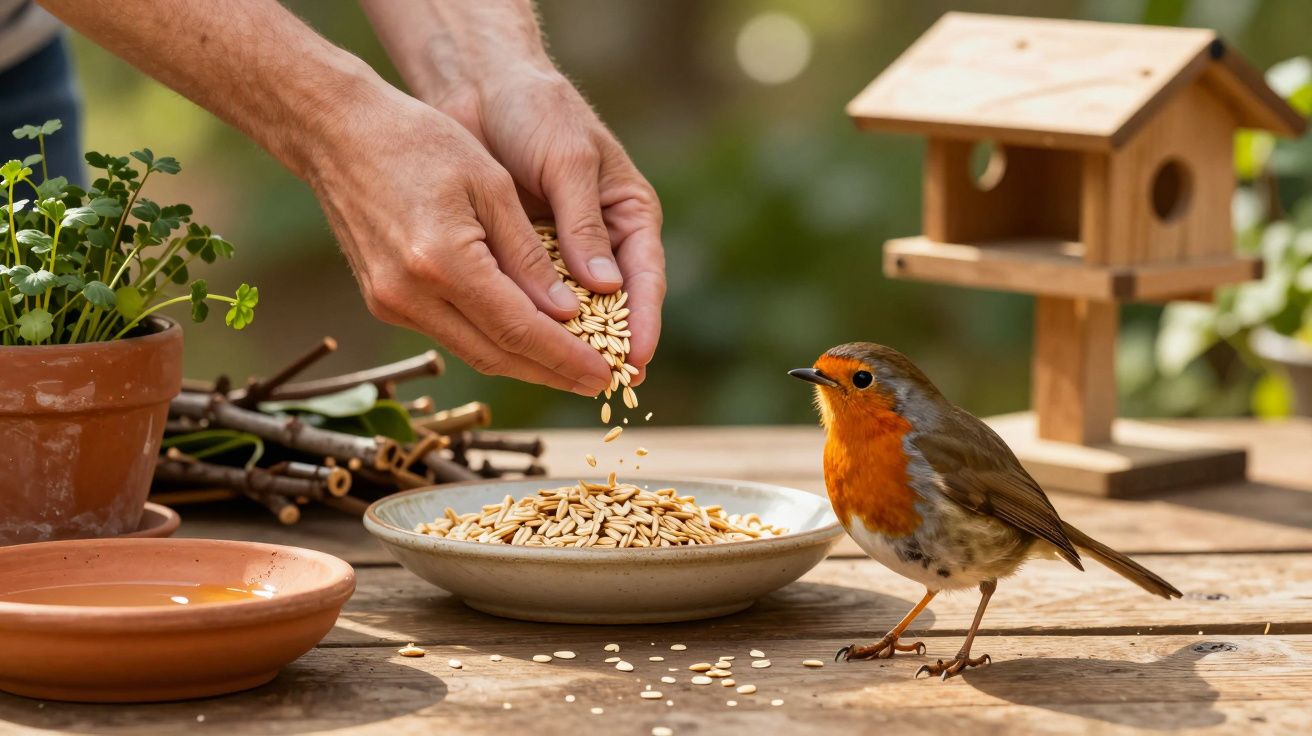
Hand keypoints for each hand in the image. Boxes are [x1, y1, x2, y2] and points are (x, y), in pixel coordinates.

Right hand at [307, 89, 611, 394]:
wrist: (336, 134)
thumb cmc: (418, 142)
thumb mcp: (490, 186)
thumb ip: (528, 255)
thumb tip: (566, 313)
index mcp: (442, 261)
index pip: (519, 329)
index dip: (566, 357)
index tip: (606, 375)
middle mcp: (410, 294)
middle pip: (496, 355)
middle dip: (551, 373)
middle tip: (598, 383)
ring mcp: (390, 303)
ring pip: (472, 351)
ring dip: (523, 364)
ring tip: (570, 368)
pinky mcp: (382, 302)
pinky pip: (449, 334)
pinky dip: (491, 341)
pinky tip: (525, 339)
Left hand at [434, 64, 664, 384]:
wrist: (481, 87)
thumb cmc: (537, 110)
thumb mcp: (567, 161)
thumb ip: (582, 222)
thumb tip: (605, 288)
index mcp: (630, 216)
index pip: (645, 280)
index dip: (643, 323)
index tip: (636, 360)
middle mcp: (601, 241)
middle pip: (611, 307)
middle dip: (606, 347)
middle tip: (602, 387)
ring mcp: (562, 252)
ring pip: (570, 310)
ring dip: (565, 342)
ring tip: (561, 380)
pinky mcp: (521, 255)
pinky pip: (528, 298)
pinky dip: (525, 321)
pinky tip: (517, 348)